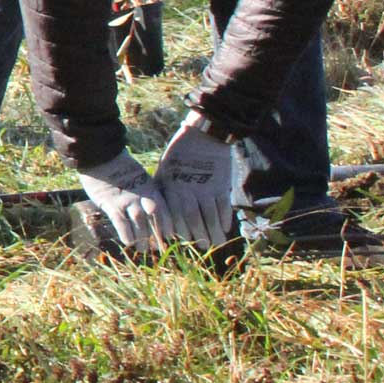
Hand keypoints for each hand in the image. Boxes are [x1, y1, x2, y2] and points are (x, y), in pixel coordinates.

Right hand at [79, 153, 171, 251]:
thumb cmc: (120, 168)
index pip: (165, 211)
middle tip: (157, 248)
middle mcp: (142, 196)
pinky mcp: (111, 203)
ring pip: (139, 224)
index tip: (169, 237)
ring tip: (142, 249)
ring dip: (142, 239)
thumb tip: (151, 208)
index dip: (168, 225)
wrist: (102, 157)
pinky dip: (126, 234)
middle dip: (157, 236)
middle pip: (154, 220)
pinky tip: (128, 242)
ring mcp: (127, 200)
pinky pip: (121, 222)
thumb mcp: (140, 178)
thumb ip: (146, 192)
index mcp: (151, 189)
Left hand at [156, 113, 235, 247]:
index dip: (177, 229)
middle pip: (193, 218)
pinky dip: (224, 218)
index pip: (173, 214)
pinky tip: (224, 228)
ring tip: (216, 243)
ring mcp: (206, 188)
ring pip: (210, 215)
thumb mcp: (164, 170)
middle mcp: (188, 190)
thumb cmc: (179, 154)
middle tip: (203, 247)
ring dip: (214, 232)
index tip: (180, 240)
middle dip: (198, 235)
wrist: (203, 135)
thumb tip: (158, 209)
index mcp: (172, 187)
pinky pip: (223, 206)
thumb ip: (163, 189)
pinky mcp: (221, 184)